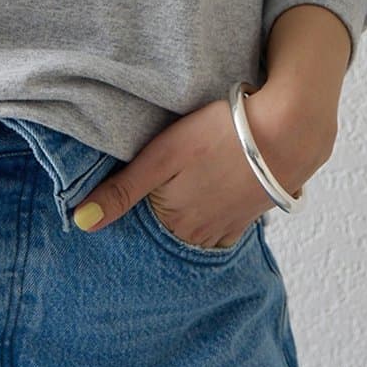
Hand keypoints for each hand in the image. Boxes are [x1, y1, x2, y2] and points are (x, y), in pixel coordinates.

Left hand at [70, 83, 333, 247]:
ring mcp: (229, 227)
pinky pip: (222, 227)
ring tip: (179, 195)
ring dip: (185, 220)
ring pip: (196, 231)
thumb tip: (81, 224)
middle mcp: (201, 235)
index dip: (130, 210)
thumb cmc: (217, 136)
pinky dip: (211, 218)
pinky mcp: (250, 215)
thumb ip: (122, 191)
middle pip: (168, 232)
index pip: (141, 229)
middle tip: (156, 190)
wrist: (285, 131)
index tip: (125, 195)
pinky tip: (208, 199)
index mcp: (175, 222)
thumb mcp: (160, 157)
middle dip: (157, 220)